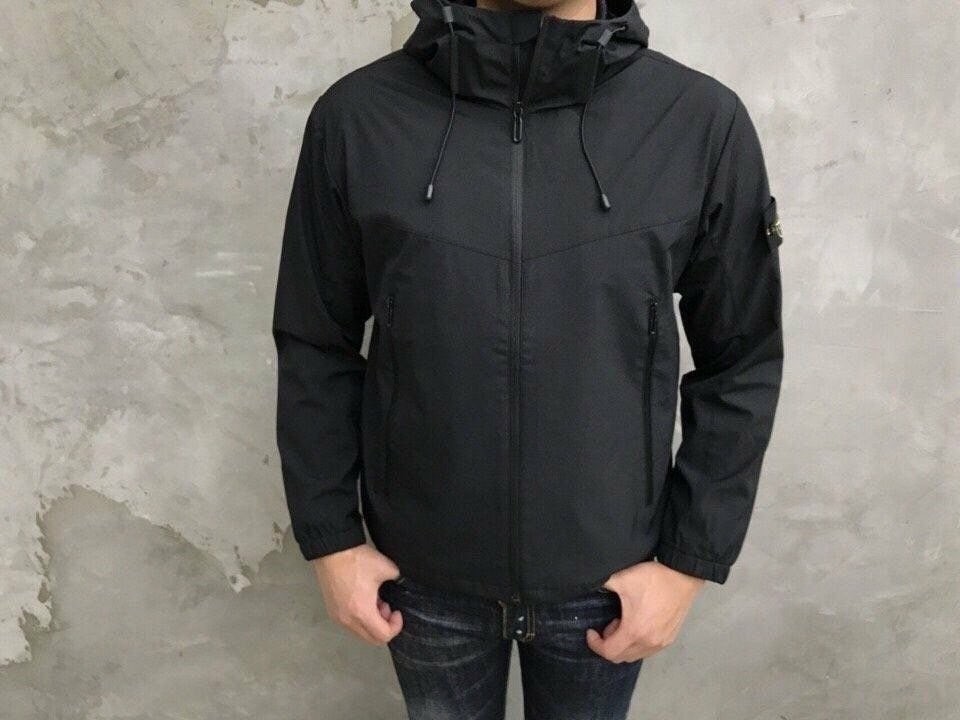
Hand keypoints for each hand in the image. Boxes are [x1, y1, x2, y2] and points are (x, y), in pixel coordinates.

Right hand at [312, 543, 403, 645]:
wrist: (332, 551)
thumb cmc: (358, 561)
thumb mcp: (387, 568)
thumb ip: (397, 580)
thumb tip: (399, 583)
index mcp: (362, 612)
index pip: (383, 636)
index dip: (396, 626)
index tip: (397, 612)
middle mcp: (348, 620)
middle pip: (372, 639)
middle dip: (384, 626)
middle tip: (386, 606)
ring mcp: (338, 617)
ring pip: (360, 633)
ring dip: (372, 623)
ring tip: (375, 601)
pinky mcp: (332, 611)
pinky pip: (350, 625)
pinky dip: (360, 619)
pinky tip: (362, 600)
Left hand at [586, 560, 704, 662]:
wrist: (683, 575)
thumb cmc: (652, 578)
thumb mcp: (622, 578)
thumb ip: (601, 583)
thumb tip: (587, 584)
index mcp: (635, 631)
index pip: (609, 652)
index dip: (595, 644)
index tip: (591, 631)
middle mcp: (649, 643)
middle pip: (620, 657)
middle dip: (609, 643)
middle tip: (611, 623)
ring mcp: (661, 643)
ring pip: (635, 655)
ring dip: (623, 644)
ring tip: (624, 622)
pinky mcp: (670, 639)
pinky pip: (647, 651)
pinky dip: (637, 644)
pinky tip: (639, 624)